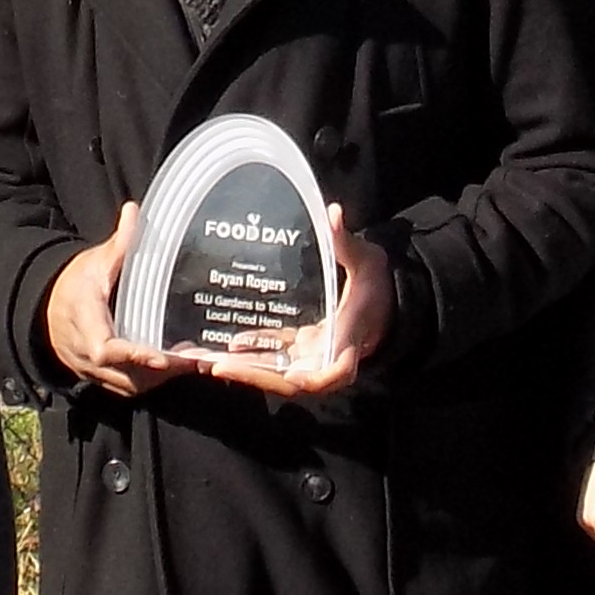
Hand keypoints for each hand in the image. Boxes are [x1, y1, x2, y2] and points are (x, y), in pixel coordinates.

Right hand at [43, 204, 187, 398]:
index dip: (133, 355)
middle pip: (127, 375)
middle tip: (198, 359)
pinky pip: (129, 388)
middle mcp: (87, 355)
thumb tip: (134, 210)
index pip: (107, 349)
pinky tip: (177, 366)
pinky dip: (153, 381)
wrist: (45, 310)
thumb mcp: (93, 261)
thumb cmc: (74, 284)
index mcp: (85, 323)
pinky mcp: (102, 379)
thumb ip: (118, 243)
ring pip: (131, 386)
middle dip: (163, 371)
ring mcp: (94, 372)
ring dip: (162, 379)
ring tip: (195, 362)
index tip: (161, 357)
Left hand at [191, 209, 394, 403]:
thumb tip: (333, 213)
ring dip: (245, 369)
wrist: (386, 301)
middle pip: (291, 381)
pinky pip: (275, 355)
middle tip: (220, 366)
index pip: (334, 373)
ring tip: (209, 361)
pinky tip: (227, 344)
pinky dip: (252, 351)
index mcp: (348, 341)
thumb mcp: (367, 262)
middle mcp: (328, 356)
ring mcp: (313, 355)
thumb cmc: (379, 285)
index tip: (290, 376)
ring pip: (277, 371)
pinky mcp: (303, 348)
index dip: (311, 379)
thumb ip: (346, 243)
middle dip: (255, 377)